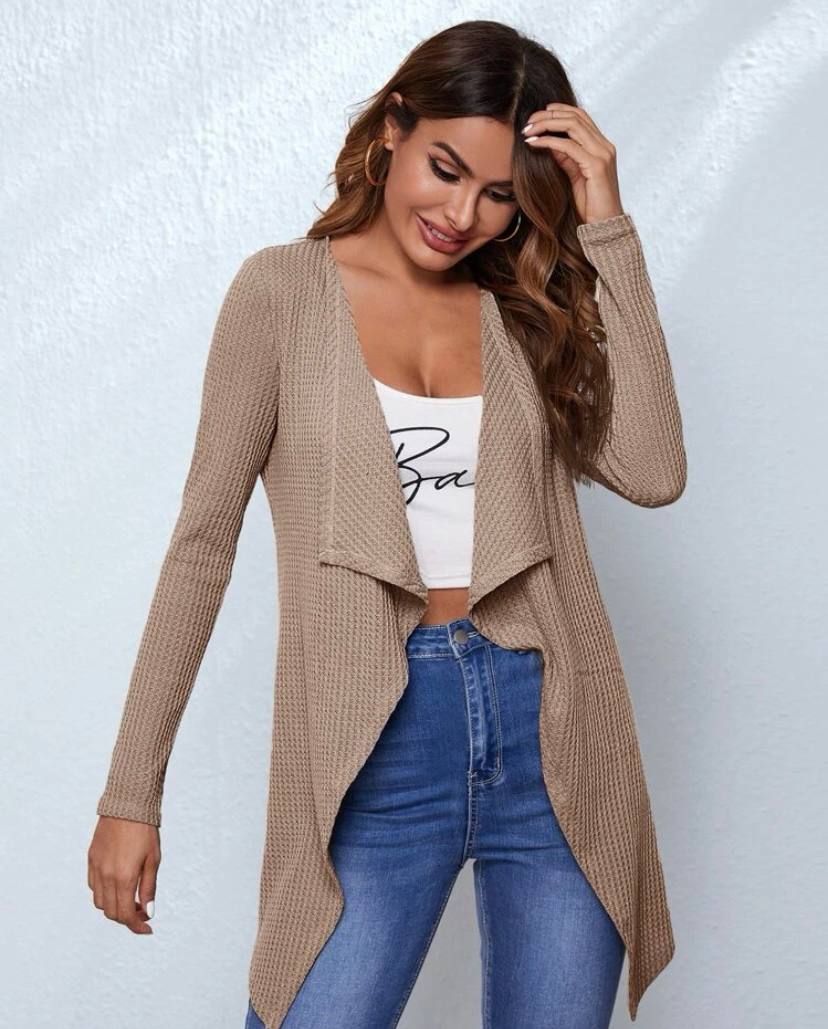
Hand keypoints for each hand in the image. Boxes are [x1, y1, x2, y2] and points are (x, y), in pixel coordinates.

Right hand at [88, 815, 159, 933]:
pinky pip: (94, 886)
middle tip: (142, 912)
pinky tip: (118, 885)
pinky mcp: (91, 859)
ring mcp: (96, 868)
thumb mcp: (153, 859)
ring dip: (114, 907)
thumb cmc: (145, 831)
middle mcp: (106, 876)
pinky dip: (104, 893)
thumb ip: (149, 887)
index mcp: (123, 878)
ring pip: (100, 902)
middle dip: (127, 918)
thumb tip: (148, 912)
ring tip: (131, 899)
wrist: (127, 805)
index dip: (136, 926)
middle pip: (111, 912)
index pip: (126, 914)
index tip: (147, 928)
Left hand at [521, 103, 623, 224]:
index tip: (538, 114)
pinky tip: (533, 143)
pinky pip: (568, 146)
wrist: (605, 227)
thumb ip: (566, 159)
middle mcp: (604, 146)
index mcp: (601, 146)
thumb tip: (549, 143)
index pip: (581, 116)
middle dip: (549, 115)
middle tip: (528, 121)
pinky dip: (548, 142)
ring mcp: (602, 154)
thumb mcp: (575, 177)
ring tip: (528, 130)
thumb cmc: (590, 206)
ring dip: (546, 124)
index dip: (559, 110)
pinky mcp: (596, 166)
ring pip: (572, 125)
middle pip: (575, 116)